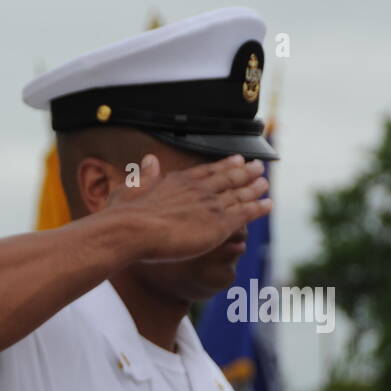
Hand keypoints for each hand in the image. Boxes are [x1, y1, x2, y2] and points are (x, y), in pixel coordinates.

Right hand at [108, 153, 271, 262]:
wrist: (131, 231)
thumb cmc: (123, 217)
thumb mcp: (129, 190)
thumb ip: (143, 175)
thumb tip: (148, 159)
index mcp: (177, 181)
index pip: (205, 172)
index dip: (222, 165)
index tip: (235, 159)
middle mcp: (197, 190)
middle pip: (227, 178)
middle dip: (244, 171)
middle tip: (257, 166)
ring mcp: (210, 206)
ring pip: (239, 193)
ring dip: (254, 187)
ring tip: (265, 183)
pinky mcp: (219, 224)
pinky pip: (244, 213)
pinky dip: (257, 207)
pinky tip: (267, 204)